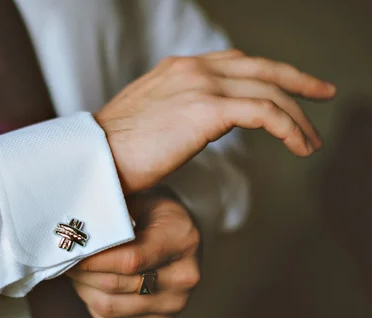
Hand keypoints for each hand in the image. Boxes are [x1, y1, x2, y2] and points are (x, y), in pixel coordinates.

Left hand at [66, 187, 200, 317]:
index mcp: (182, 240)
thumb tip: (73, 220)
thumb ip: (114, 207)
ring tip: (74, 269)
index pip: (130, 259)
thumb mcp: (142, 196)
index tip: (68, 249)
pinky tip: (88, 284)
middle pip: (116, 285)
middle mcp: (185, 277)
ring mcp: (175, 303)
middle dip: (82, 272)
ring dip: (82, 288)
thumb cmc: (154, 211)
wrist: (180, 235)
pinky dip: (90, 304)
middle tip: (63, 257)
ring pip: (109, 307)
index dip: (93, 258)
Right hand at [97, 49, 335, 192]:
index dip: (265, 74)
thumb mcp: (148, 120)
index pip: (234, 63)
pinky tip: (299, 146)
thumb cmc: (113, 151)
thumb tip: (197, 127)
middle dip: (296, 80)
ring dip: (297, 116)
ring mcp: (200, 85)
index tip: (285, 88)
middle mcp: (192, 69)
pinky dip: (289, 128)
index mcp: (178, 70)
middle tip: (322, 93)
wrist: (93, 157)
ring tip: (311, 141)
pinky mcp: (207, 109)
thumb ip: (176, 112)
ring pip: (269, 91)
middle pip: (260, 67)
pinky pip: (265, 113)